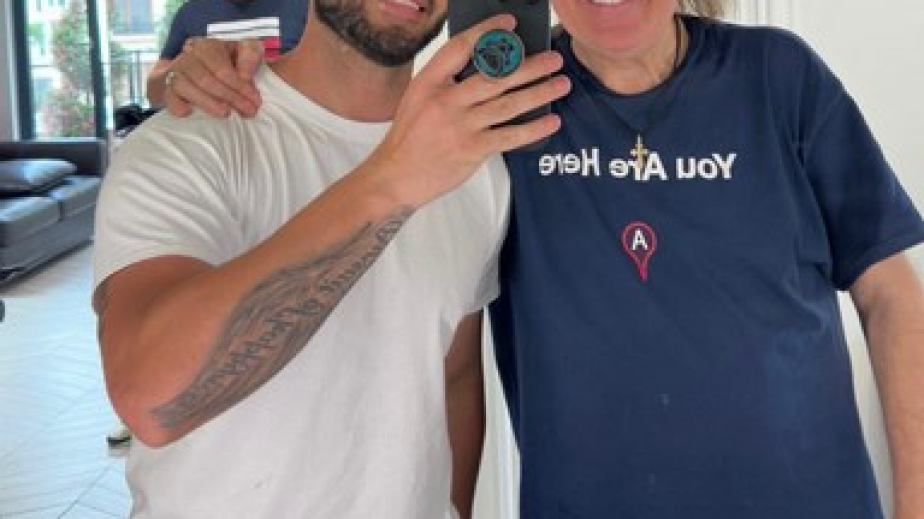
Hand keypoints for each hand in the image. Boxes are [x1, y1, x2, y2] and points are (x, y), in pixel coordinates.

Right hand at [164, 38, 263, 117]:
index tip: (255, 101)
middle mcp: (188, 56)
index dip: (240, 86)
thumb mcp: (241, 52)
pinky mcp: (165, 86)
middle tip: (248, 112)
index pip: (222, 68)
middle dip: (230, 97)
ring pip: (185, 86)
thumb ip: (249, 56)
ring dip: (207, 102)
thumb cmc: (225, 62)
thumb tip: (244, 75)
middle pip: (206, 79)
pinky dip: (176, 104)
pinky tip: (188, 112)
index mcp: (208, 46)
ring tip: (225, 114)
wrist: (193, 68)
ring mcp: (175, 71)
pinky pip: (168, 96)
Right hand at [370, 14, 570, 208]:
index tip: (510, 24)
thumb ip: (448, 83)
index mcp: (429, 83)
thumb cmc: (410, 137)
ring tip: (561, 83)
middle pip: (495, 77)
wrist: (396, 176)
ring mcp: (460, 126)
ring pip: (508, 104)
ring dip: (539, 92)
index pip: (461, 48)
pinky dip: (533, 128)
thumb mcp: (419, 98)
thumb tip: (488, 68)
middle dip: (529, 66)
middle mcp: (446, 101)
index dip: (488, 32)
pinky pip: (509, 136)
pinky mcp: (471, 150)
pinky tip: (551, 121)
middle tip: (553, 59)